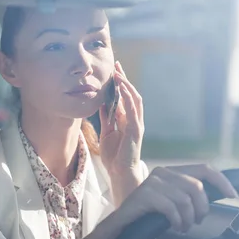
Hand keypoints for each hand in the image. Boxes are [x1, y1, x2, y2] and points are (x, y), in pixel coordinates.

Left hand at [99, 62, 144, 195]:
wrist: (120, 172)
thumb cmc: (114, 156)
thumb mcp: (106, 133)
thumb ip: (106, 119)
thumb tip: (102, 104)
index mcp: (126, 120)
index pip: (124, 97)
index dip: (120, 84)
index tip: (114, 70)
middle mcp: (133, 119)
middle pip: (131, 94)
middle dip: (124, 79)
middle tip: (117, 65)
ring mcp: (136, 124)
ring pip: (134, 99)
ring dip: (126, 86)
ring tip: (118, 74)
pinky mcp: (136, 129)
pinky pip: (133, 110)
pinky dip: (128, 98)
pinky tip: (122, 89)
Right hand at [114, 164, 237, 232]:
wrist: (121, 225)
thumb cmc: (148, 215)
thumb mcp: (172, 202)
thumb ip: (189, 196)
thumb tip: (216, 196)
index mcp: (172, 172)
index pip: (204, 168)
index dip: (221, 181)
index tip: (232, 195)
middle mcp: (162, 172)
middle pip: (197, 187)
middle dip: (202, 208)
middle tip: (196, 222)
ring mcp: (153, 182)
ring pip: (186, 199)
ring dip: (188, 219)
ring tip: (182, 228)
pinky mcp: (145, 195)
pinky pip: (172, 208)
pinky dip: (177, 220)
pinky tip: (174, 227)